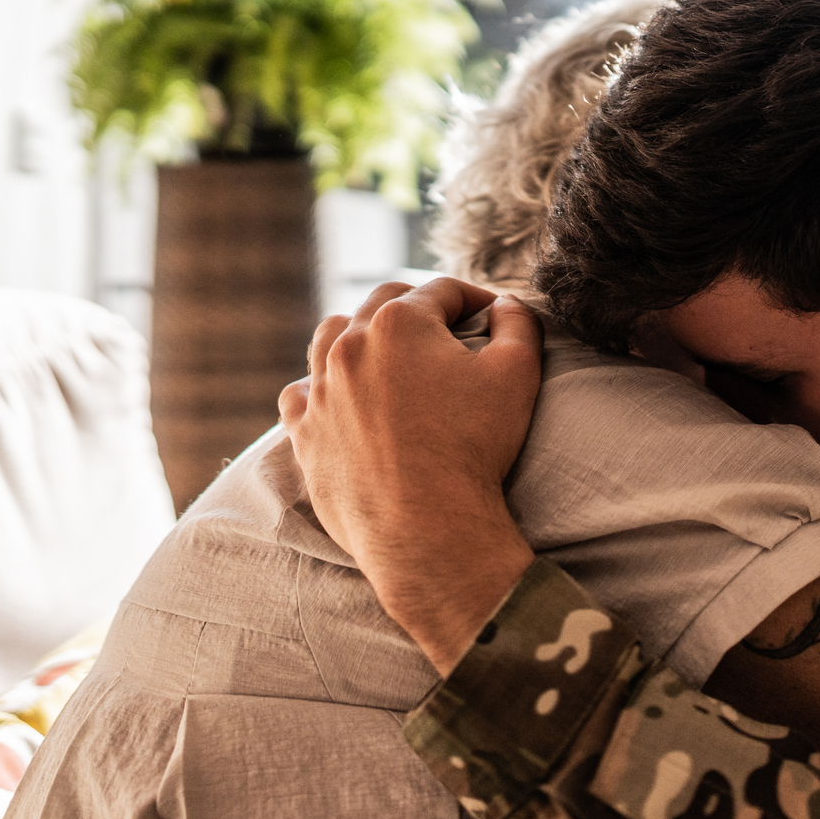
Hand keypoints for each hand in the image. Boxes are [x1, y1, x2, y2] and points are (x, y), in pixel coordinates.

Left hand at [280, 276, 543, 670]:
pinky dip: (320, 386)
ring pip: (330, 337)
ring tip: (387, 353)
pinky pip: (300, 393)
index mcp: (401, 323)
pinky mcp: (304, 432)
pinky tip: (341, 396)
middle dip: (418, 305)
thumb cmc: (476, 448)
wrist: (426, 528)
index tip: (492, 315)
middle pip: (384, 302)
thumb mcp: (518, 374)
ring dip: (360, 333)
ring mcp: (320, 389)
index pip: (441, 290)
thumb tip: (507, 305)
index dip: (473, 298)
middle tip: (447, 326)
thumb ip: (519, 324)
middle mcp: (350, 346)